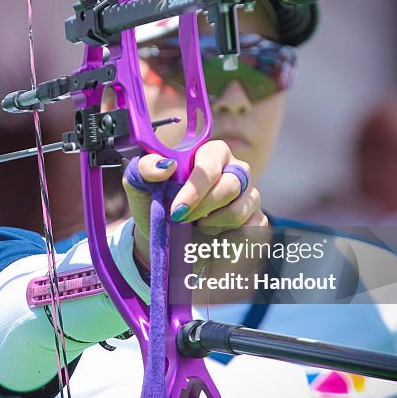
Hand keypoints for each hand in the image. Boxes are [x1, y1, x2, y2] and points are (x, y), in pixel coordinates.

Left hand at [124, 140, 267, 269]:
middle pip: (229, 187)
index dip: (195, 190)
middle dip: (202, 209)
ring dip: (211, 227)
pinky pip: (250, 233)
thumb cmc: (155, 202)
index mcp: (211, 153)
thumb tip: (166, 165)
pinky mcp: (256, 221)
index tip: (177, 211)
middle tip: (181, 221)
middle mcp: (236, 170)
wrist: (165, 235)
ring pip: (239, 211)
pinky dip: (226, 244)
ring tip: (195, 228)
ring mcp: (249, 196)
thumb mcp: (140, 184)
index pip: (210, 165)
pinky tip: (210, 242)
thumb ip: (146, 168)